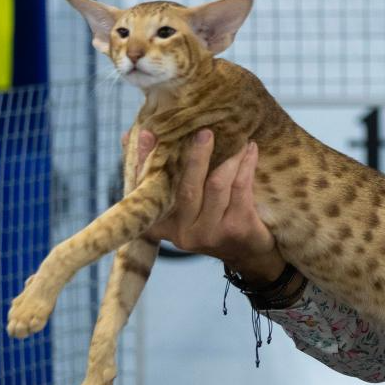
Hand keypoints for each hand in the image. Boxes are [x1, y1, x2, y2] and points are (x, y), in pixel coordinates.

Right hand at [128, 128, 282, 284]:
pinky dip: (246, 164)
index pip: (146, 190)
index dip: (143, 160)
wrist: (247, 253)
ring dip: (229, 157)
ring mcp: (210, 233)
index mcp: (161, 225)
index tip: (146, 134)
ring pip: (217, 184)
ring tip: (238, 138)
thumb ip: (161, 175)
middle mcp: (182, 233)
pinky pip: (240, 187)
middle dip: (196, 156)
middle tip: (204, 132)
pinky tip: (251, 149)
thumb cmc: (210, 220)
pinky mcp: (236, 228)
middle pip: (187, 187)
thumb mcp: (183, 205)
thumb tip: (133, 136)